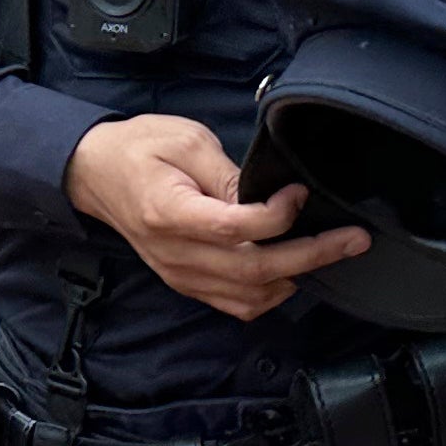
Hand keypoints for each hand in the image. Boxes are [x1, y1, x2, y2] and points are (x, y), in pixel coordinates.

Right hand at [62, 113, 370, 320]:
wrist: (92, 173)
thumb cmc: (137, 149)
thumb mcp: (185, 141)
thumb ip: (229, 174)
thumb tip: (271, 199)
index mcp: (171, 213)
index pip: (237, 227)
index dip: (278, 214)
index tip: (300, 193)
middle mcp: (176, 253)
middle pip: (254, 270)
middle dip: (313, 256)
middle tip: (353, 239)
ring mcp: (180, 274)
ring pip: (250, 295)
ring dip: (295, 277)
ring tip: (328, 250)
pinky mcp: (185, 282)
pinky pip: (235, 304)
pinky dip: (270, 294)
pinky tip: (291, 271)